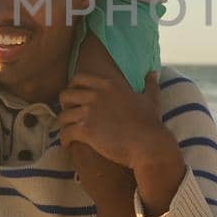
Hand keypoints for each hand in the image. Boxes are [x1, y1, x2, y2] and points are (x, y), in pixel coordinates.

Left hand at [57, 72, 173, 173]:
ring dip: (64, 124)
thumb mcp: (151, 99)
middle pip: (66, 95)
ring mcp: (89, 112)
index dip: (72, 87)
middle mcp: (96, 95)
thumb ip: (150, 84)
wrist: (148, 144)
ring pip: (63, 115)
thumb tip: (153, 72)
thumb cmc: (150, 123)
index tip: (74, 97)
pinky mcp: (86, 129)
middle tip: (69, 114)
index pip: (79, 78)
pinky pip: (65, 132)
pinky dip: (64, 139)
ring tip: (68, 131)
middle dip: (64, 105)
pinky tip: (67, 144)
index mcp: (108, 84)